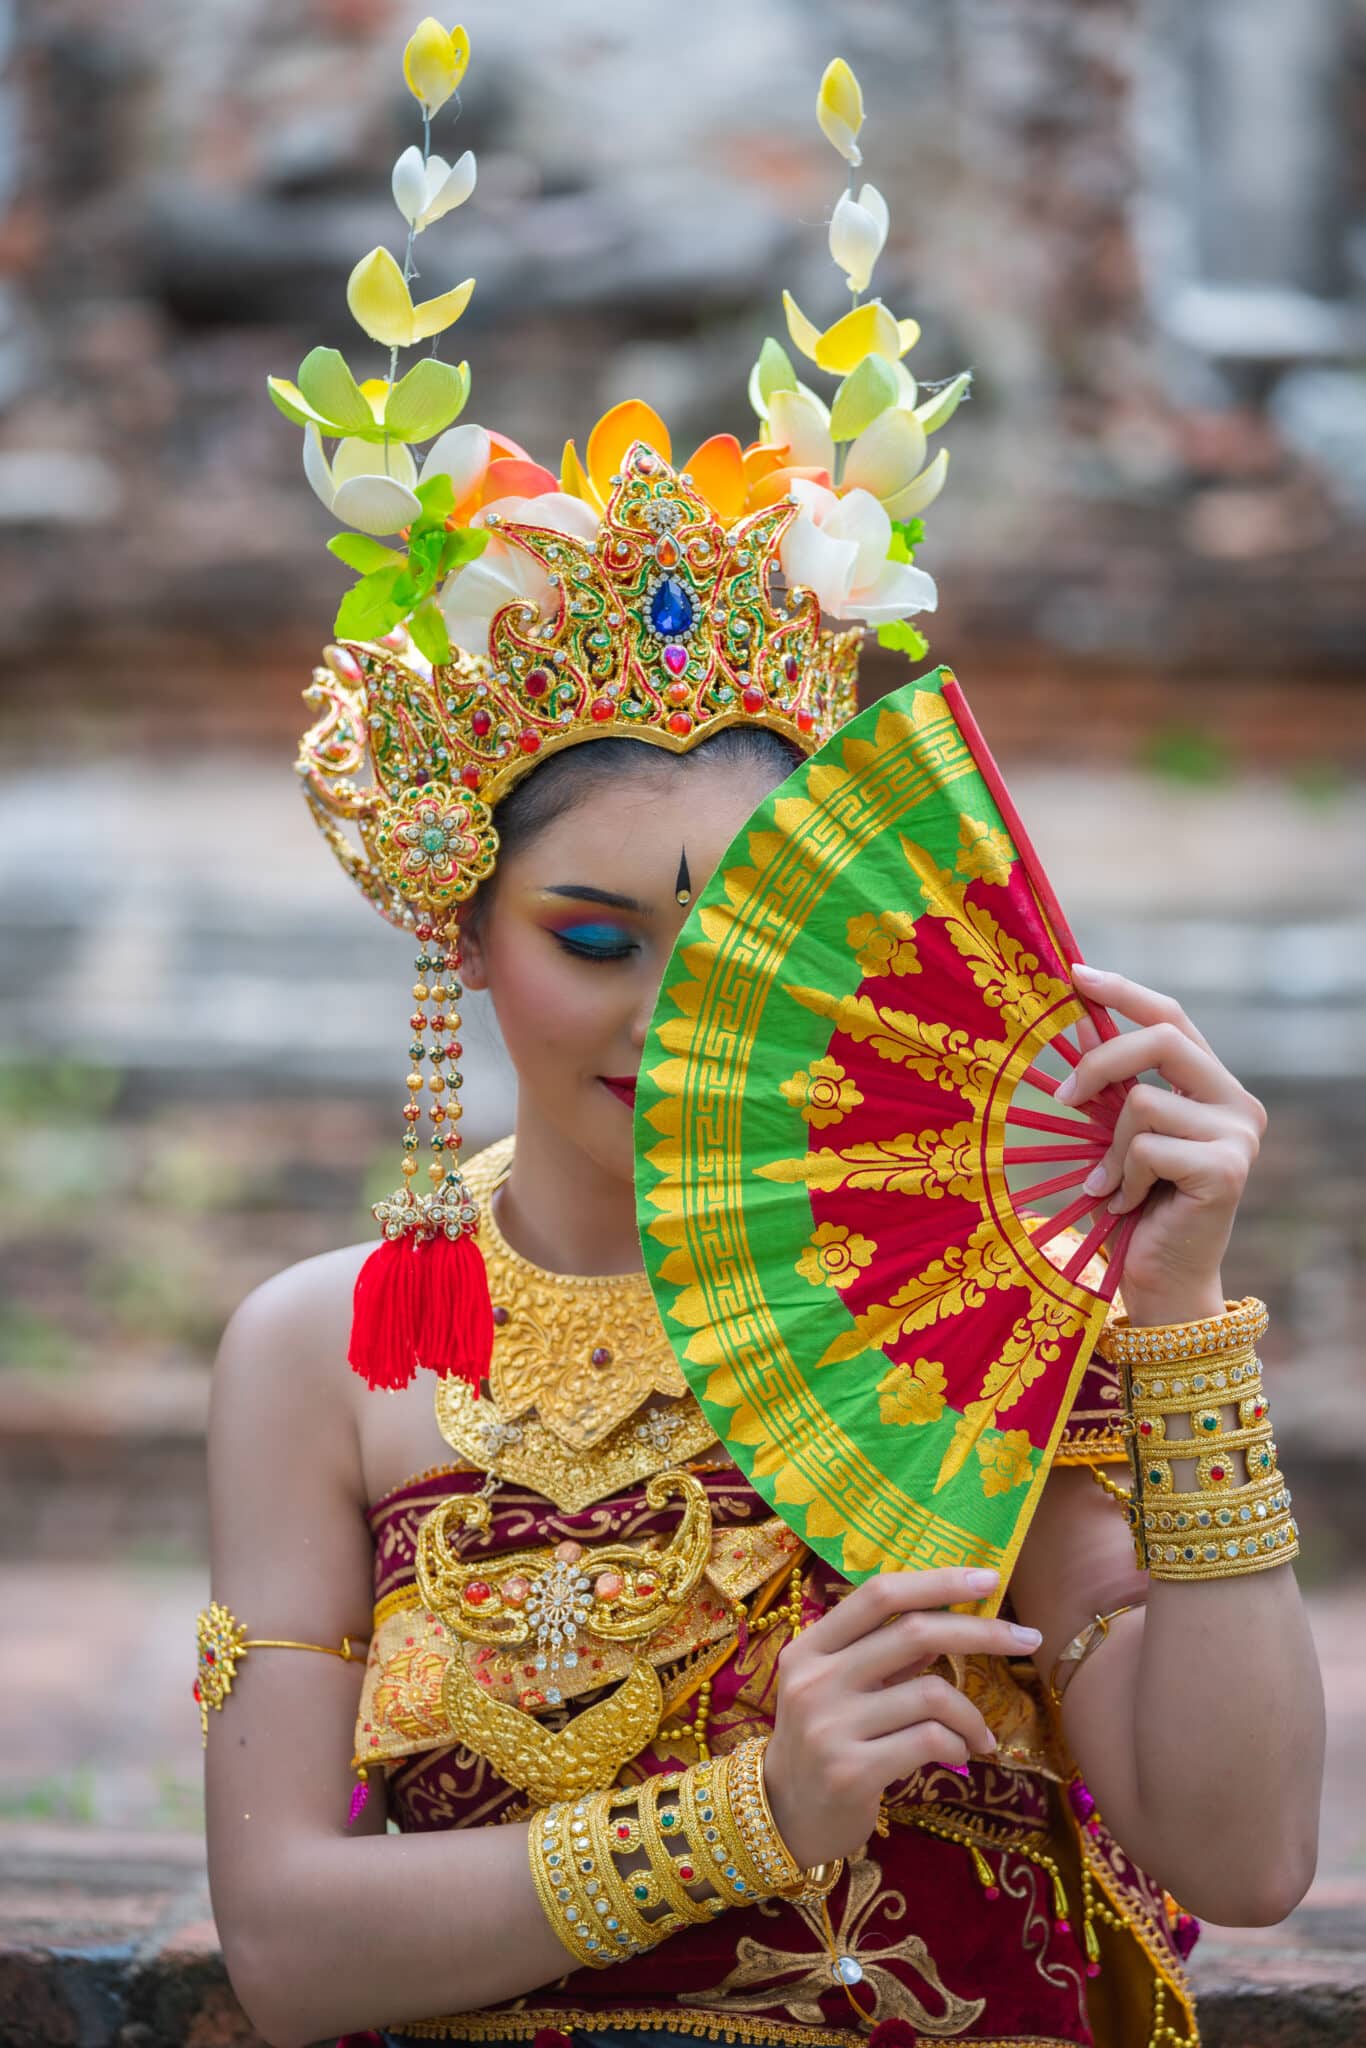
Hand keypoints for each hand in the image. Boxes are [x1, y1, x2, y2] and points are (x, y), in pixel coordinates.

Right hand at [762, 1567, 1039, 1868]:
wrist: (784, 1818)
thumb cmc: (821, 1742)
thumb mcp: (837, 1687)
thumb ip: (881, 1652)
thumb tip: (948, 1614)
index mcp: (810, 1646)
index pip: (879, 1594)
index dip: (937, 1581)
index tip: (989, 1578)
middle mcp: (816, 1679)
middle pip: (914, 1632)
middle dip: (983, 1631)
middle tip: (1028, 1639)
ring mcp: (830, 1725)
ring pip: (932, 1693)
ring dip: (972, 1713)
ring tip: (981, 1734)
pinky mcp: (851, 1771)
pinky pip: (929, 1740)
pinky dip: (958, 1744)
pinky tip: (960, 1755)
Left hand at [1058, 964, 1265, 1324]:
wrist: (1165, 1279)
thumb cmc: (1136, 1205)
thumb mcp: (1118, 1134)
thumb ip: (1111, 1085)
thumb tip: (1074, 1022)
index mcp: (1215, 1086)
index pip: (1173, 1016)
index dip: (1124, 992)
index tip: (1075, 975)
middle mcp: (1238, 1103)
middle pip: (1162, 1039)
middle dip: (1100, 1061)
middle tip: (1063, 1095)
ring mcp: (1238, 1135)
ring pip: (1144, 1103)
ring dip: (1112, 1149)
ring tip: (1112, 1185)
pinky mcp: (1227, 1168)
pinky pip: (1148, 1148)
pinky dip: (1125, 1177)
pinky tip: (1130, 1205)